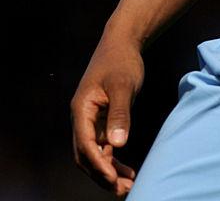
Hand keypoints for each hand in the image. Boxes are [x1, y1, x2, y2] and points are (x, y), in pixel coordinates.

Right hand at [71, 32, 144, 195]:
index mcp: (81, 109)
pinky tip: (127, 172)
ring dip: (108, 172)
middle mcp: (82, 118)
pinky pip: (103, 148)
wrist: (122, 43)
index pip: (85, 145)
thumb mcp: (123, 85)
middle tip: (122, 190)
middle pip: (85, 156)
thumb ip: (120, 114)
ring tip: (128, 186)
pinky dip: (113, 161)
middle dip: (102, 175)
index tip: (112, 179)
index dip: (98, 165)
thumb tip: (117, 145)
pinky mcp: (102, 121)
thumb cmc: (121, 60)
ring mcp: (91, 121)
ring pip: (94, 155)